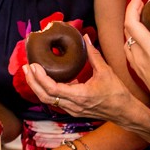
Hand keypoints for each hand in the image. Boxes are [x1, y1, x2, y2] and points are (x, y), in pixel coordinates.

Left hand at [25, 35, 141, 122]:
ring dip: (37, 86)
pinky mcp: (73, 110)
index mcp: (79, 96)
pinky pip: (55, 101)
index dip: (40, 78)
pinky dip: (47, 90)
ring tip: (32, 72)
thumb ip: (93, 55)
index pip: (52, 89)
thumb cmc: (116, 93)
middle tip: (26, 67)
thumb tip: (85, 38)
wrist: (123, 111)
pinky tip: (46, 78)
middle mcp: (72, 105)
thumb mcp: (105, 71)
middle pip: (44, 96)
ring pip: (48, 100)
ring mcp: (72, 109)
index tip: (33, 65)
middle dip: (32, 82)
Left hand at [122, 0, 149, 115]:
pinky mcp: (140, 73)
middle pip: (127, 30)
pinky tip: (142, 42)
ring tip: (141, 20)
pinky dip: (132, 41)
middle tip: (141, 5)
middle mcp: (140, 57)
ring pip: (126, 42)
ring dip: (131, 28)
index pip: (132, 23)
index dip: (132, 8)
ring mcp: (138, 66)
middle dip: (131, 14)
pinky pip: (130, 53)